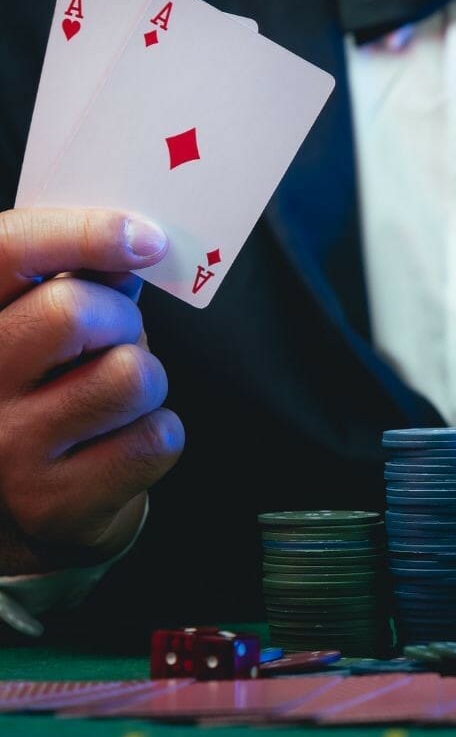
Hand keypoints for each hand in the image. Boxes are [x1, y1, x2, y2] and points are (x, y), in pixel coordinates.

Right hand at [0, 209, 184, 574]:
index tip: (145, 237)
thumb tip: (134, 244)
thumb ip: (77, 279)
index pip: (5, 251)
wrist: (29, 504)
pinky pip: (155, 438)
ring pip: (129, 375)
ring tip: (118, 396)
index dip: (82, 233)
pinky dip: (158, 433)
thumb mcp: (43, 324)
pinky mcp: (54, 504)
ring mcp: (5, 451)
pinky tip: (123, 442)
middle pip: (71, 310)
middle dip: (120, 317)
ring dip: (147, 379)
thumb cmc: (47, 390)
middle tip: (116, 336)